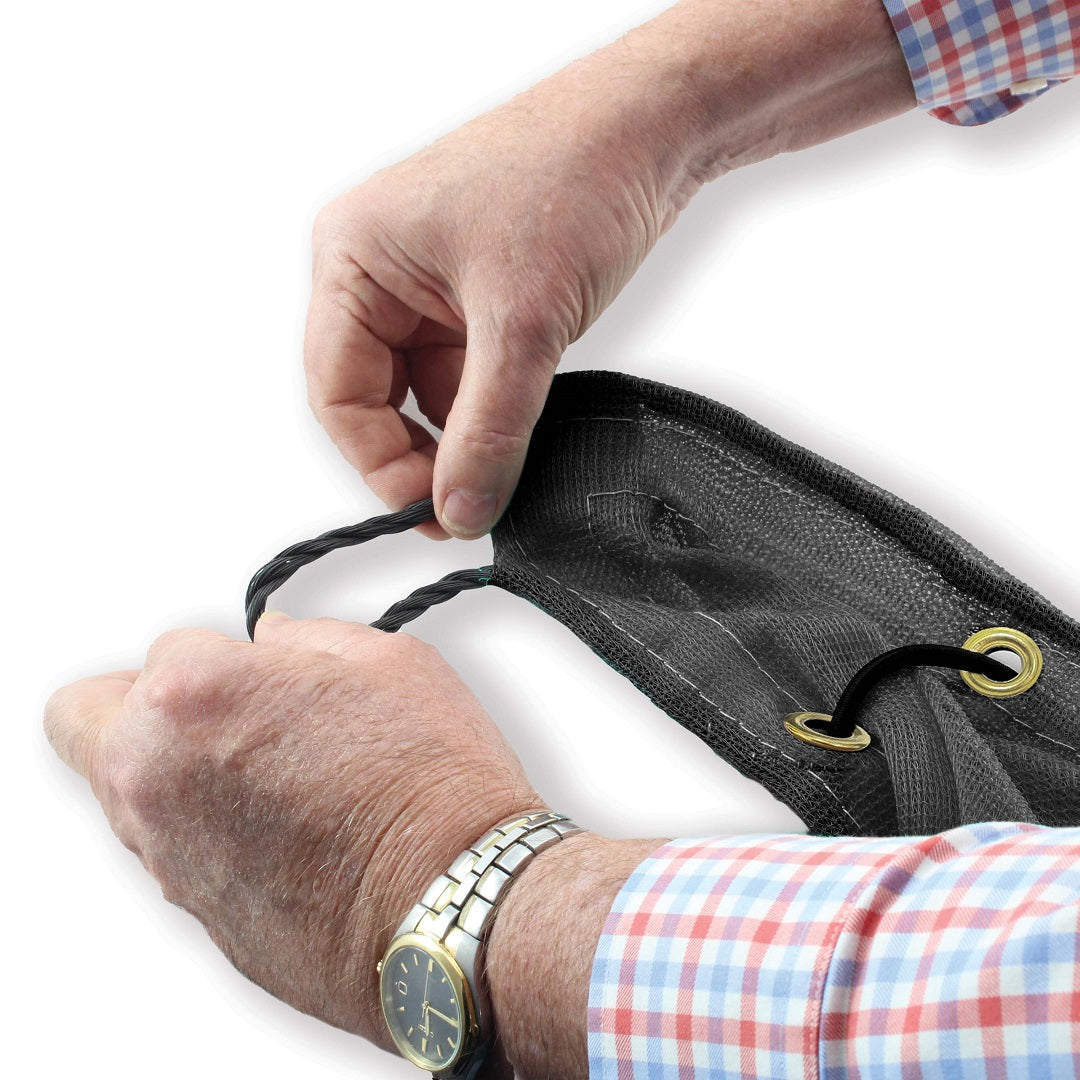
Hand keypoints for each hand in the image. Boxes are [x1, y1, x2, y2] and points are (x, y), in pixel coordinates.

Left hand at [43, 613, 540, 1047]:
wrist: (453, 904)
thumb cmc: (430, 783)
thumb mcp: (388, 661)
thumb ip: (308, 636)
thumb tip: (273, 638)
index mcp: (191, 695)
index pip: (170, 648)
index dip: (230, 654)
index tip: (269, 673)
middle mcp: (154, 775)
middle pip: (84, 716)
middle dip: (139, 701)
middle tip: (210, 707)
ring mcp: (164, 853)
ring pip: (122, 789)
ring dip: (171, 766)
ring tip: (261, 771)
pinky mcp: (192, 912)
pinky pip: (168, 850)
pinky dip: (205, 829)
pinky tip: (283, 826)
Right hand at [305, 39, 699, 540]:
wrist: (652, 126)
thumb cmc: (572, 179)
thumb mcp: (523, 324)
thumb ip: (489, 430)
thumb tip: (462, 512)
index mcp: (354, 259)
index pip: (338, 393)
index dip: (380, 463)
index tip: (434, 512)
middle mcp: (378, 273)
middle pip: (373, 398)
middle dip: (418, 456)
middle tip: (467, 509)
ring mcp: (427, 286)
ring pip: (423, 393)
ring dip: (459, 438)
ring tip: (501, 478)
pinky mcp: (475, 297)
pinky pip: (464, 375)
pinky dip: (487, 413)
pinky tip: (517, 442)